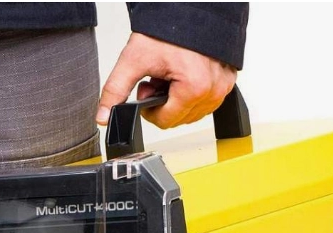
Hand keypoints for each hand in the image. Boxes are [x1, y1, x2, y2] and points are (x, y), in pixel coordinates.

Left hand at [96, 33, 236, 128]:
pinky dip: (194, 93)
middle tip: (157, 78)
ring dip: (178, 99)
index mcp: (193, 88)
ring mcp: (223, 87)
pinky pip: (207, 101)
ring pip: (193, 113)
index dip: (150, 109)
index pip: (166, 122)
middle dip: (164, 103)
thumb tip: (104, 116)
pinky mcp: (228, 82)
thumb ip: (116, 90)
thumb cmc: (167, 29)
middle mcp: (213, 91)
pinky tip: (185, 73)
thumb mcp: (134, 59)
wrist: (188, 8)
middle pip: (179, 119)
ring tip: (171, 74)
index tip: (147, 87)